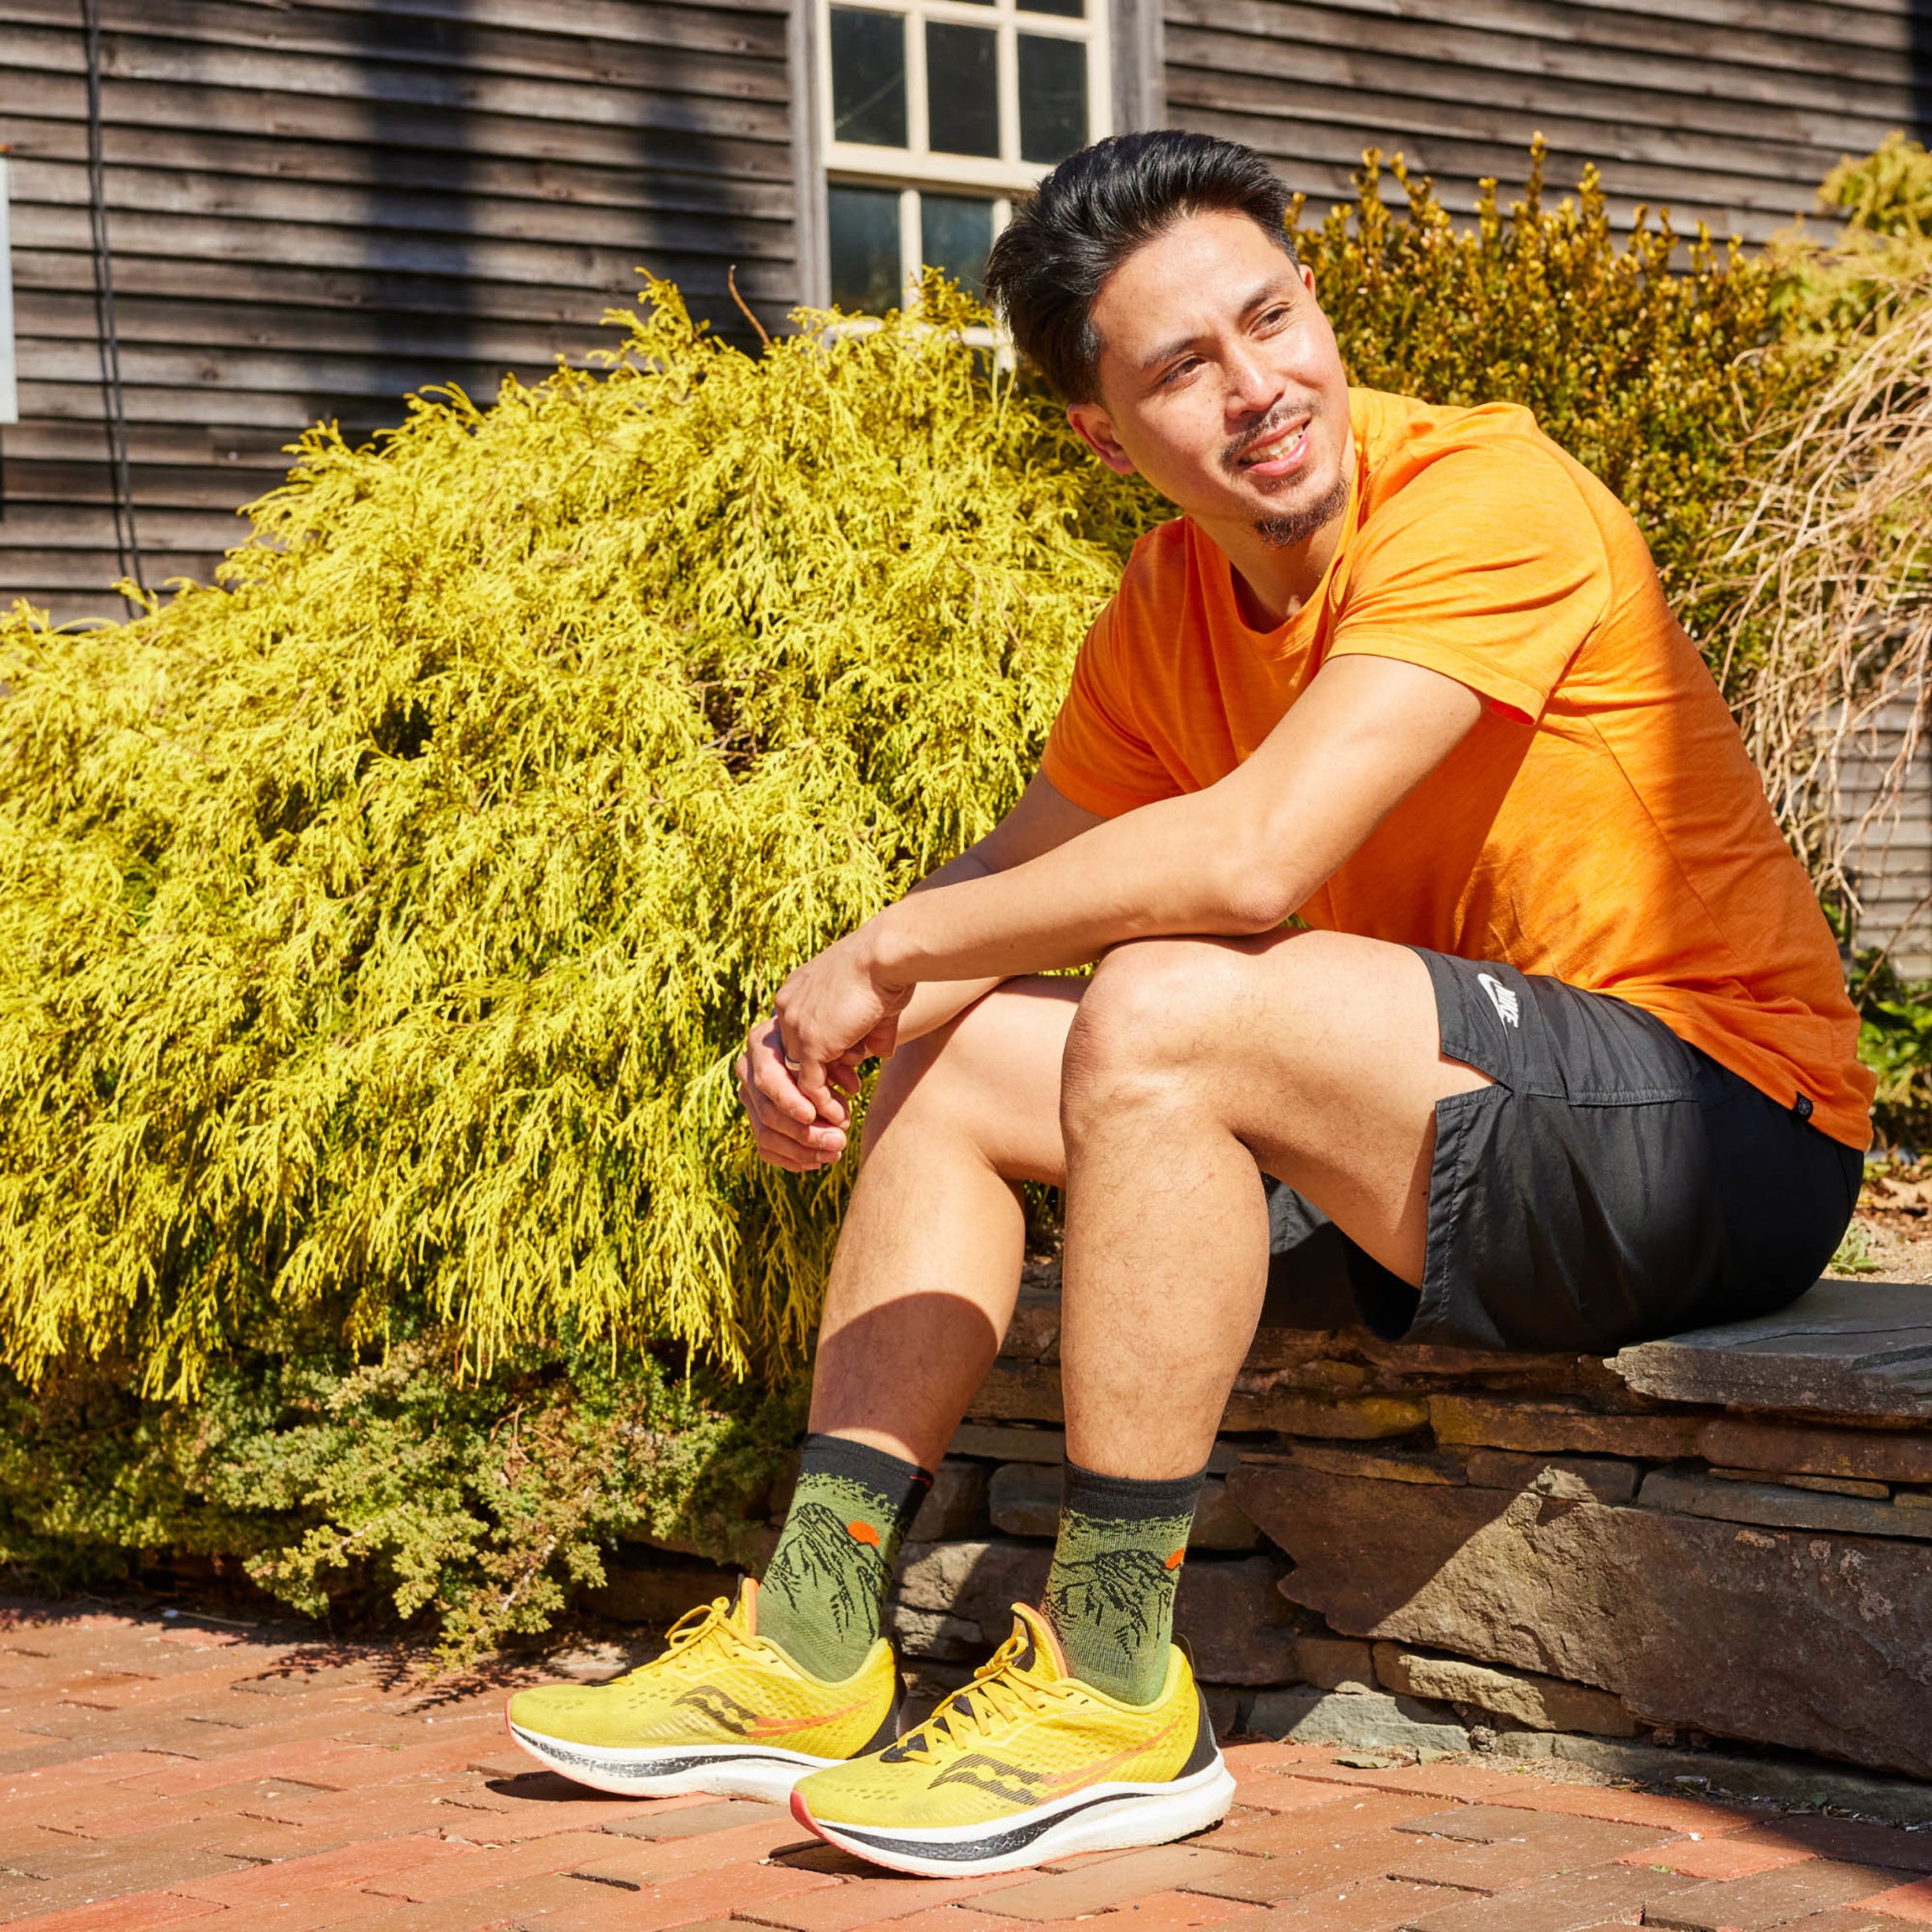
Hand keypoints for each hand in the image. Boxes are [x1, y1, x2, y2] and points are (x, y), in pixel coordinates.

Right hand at [736, 1013, 858, 1172]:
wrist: (812, 1049)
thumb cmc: (824, 1043)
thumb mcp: (830, 1046)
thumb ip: (836, 1066)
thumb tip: (851, 1090)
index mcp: (761, 1046)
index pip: (767, 1079)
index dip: (788, 1100)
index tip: (812, 1116)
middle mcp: (747, 1073)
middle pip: (768, 1113)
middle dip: (805, 1132)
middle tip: (839, 1141)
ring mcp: (750, 1099)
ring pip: (766, 1136)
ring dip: (803, 1151)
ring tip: (836, 1153)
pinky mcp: (756, 1121)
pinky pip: (767, 1149)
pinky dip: (793, 1159)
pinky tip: (818, 1161)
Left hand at [772, 930, 912, 1128]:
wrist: (885, 955)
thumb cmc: (889, 969)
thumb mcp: (875, 1004)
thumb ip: (871, 1031)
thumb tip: (880, 1053)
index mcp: (799, 989)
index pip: (800, 1032)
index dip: (825, 1054)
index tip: (849, 1066)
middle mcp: (788, 1005)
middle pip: (796, 1054)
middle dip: (823, 1076)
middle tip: (848, 1091)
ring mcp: (796, 1026)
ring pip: (800, 1073)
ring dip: (822, 1095)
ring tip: (845, 1107)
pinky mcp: (810, 1044)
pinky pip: (810, 1086)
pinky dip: (824, 1104)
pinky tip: (840, 1116)